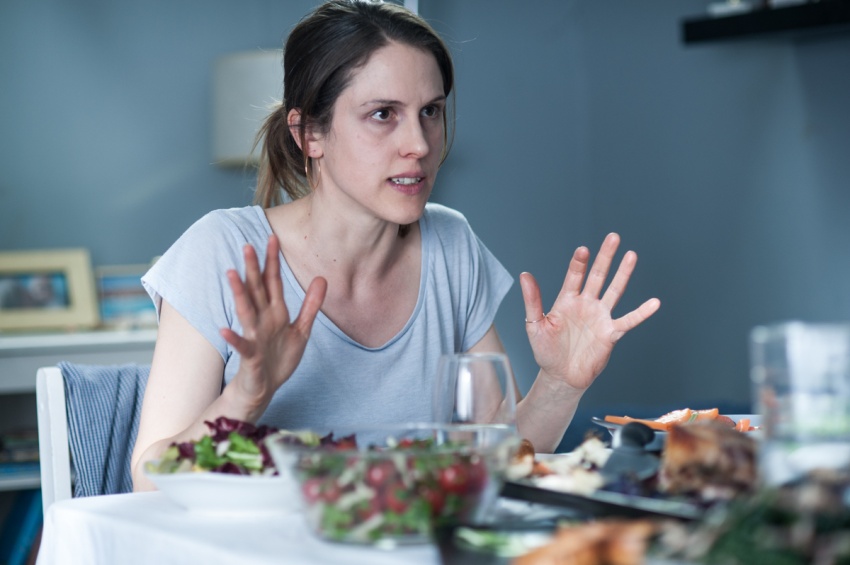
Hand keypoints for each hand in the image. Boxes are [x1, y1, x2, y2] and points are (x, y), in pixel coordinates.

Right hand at [220, 235, 326, 412]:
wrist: (264, 389)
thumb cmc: (279, 358)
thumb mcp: (301, 330)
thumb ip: (311, 305)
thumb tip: (321, 278)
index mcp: (275, 312)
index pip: (272, 282)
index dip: (272, 261)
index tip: (272, 237)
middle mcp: (262, 320)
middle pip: (257, 290)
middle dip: (253, 269)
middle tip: (248, 245)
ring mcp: (254, 337)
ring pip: (246, 311)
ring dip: (239, 294)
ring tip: (231, 274)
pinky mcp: (250, 357)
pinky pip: (242, 346)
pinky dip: (234, 339)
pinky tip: (225, 330)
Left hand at [519, 233, 659, 391]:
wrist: (560, 376)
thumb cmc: (546, 351)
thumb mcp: (535, 324)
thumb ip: (532, 300)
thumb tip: (525, 275)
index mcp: (567, 300)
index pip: (574, 275)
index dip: (579, 263)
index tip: (583, 250)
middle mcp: (586, 304)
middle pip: (597, 275)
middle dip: (605, 257)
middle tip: (613, 237)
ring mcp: (600, 317)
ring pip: (614, 291)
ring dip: (623, 274)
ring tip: (631, 255)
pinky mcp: (610, 333)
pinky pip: (628, 321)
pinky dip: (641, 313)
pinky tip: (654, 303)